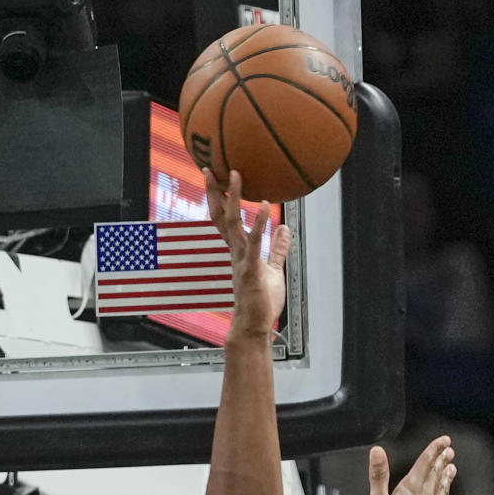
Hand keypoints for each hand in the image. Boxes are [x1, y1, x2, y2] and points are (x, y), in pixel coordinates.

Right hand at [204, 168, 290, 339]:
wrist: (253, 327)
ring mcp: (241, 260)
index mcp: (238, 251)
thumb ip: (278, 249)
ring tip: (235, 174)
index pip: (224, 220)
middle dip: (214, 192)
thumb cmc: (261, 302)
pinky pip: (254, 243)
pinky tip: (265, 206)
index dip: (219, 199)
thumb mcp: (274, 270)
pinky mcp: (251, 270)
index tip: (215, 177)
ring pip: (232, 224)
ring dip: (234, 198)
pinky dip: (259, 223)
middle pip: (220, 216)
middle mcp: (235, 252)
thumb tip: (284, 228)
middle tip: (209, 168)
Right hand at [367, 436, 457, 494]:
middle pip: (436, 474)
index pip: (424, 463)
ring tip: (452, 469)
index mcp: (411, 489)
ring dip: (447, 478)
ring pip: (442, 490)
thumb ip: (378, 477)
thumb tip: (377, 452)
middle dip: (442, 461)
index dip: (434, 450)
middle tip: (449, 451)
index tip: (444, 441)